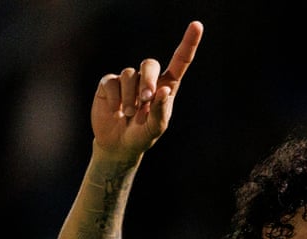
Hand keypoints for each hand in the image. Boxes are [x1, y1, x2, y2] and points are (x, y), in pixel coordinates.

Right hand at [91, 20, 203, 161]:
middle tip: (146, 100)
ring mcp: (128, 80)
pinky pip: (112, 81)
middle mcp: (147, 80)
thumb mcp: (155, 129)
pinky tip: (115, 111)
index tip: (197, 25)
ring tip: (128, 114)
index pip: (179, 62)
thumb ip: (161, 111)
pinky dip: (115, 98)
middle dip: (148, 80)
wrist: (118, 145)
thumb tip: (164, 90)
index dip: (188, 43)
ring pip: (129, 74)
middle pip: (149, 64)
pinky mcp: (110, 84)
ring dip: (130, 97)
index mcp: (166, 87)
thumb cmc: (142, 136)